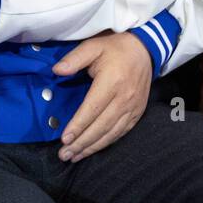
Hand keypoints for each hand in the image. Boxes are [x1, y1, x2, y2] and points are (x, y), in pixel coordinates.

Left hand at [53, 32, 151, 161]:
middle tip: (64, 155)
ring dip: (92, 147)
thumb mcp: (93, 46)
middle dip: (82, 143)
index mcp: (112, 82)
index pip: (92, 109)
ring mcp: (133, 107)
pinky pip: (121, 132)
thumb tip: (56, 71)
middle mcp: (124, 98)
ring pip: (111, 133)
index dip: (78, 125)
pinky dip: (106, 143)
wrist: (145, 49)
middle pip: (101, 126)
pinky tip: (93, 148)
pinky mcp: (137, 113)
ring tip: (74, 156)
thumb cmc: (115, 48)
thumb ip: (74, 59)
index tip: (64, 138)